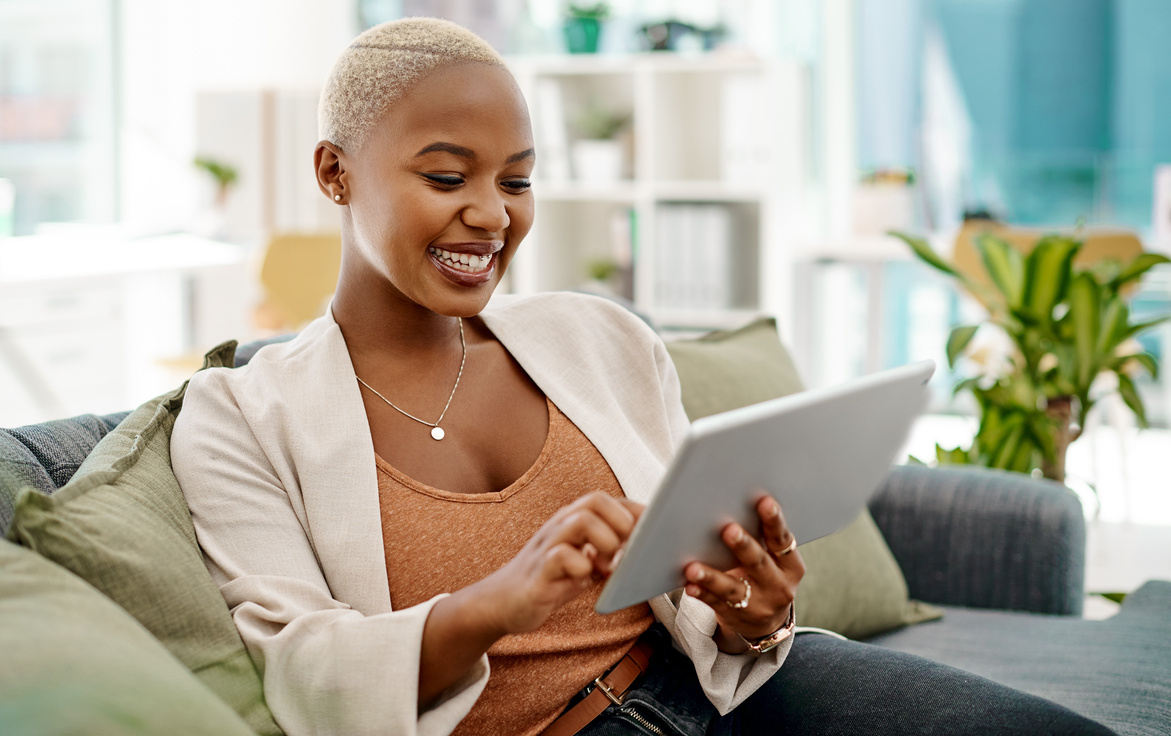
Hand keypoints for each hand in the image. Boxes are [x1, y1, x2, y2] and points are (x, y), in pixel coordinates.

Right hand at [473, 492, 643, 635]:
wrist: (503, 601)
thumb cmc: (551, 580)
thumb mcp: (584, 562)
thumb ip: (608, 553)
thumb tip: (645, 551)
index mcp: (573, 522)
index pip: (608, 500)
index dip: (635, 510)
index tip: (656, 528)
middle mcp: (560, 527)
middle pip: (595, 500)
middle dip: (621, 520)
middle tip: (630, 548)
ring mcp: (547, 546)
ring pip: (580, 520)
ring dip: (605, 541)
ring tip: (609, 565)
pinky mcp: (538, 572)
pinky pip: (560, 557)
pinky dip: (580, 566)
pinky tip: (585, 578)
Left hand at [683, 495, 803, 649]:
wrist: (767, 624)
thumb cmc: (766, 575)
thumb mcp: (776, 561)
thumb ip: (763, 538)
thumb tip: (735, 503)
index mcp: (790, 566)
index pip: (782, 540)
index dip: (774, 521)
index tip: (765, 502)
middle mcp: (776, 586)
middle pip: (758, 563)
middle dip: (743, 546)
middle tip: (729, 529)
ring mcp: (756, 604)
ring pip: (732, 588)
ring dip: (712, 577)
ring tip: (693, 567)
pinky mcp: (734, 616)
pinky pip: (715, 603)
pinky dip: (702, 593)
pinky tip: (689, 585)